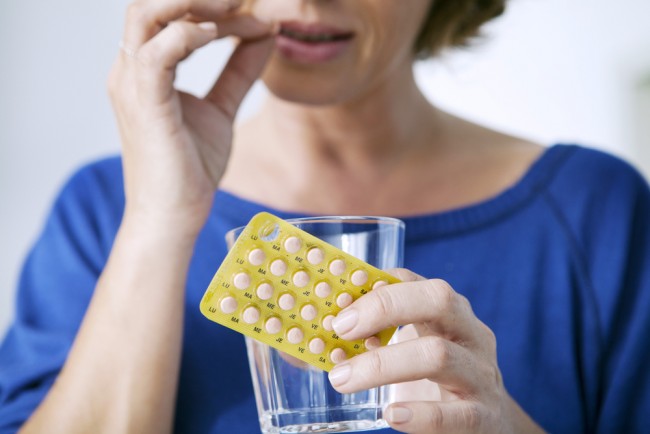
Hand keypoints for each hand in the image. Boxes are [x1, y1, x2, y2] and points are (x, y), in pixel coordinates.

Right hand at [108, 0, 274, 237]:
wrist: (174, 215)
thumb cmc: (190, 167)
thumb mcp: (222, 108)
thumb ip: (238, 71)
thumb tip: (265, 35)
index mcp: (145, 69)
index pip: (169, 14)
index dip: (213, 7)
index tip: (257, 16)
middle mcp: (131, 70)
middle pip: (151, 3)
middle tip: (242, 1)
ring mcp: (132, 85)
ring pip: (146, 14)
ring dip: (193, 4)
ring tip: (233, 9)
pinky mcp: (144, 105)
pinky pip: (156, 54)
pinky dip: (187, 36)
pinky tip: (216, 37)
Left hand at [328, 269, 544, 433]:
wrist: (490, 425)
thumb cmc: (436, 380)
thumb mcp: (410, 349)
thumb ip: (364, 342)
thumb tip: (299, 345)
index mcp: (448, 312)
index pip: (415, 280)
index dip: (374, 286)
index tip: (337, 301)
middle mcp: (470, 334)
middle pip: (438, 300)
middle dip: (384, 308)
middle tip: (340, 329)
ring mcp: (481, 374)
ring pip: (438, 355)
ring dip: (382, 365)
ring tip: (342, 379)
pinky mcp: (483, 416)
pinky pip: (455, 414)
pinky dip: (420, 415)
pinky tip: (391, 415)